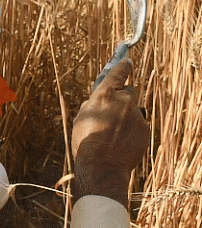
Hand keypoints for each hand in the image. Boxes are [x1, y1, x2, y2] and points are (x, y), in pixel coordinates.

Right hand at [71, 59, 150, 207]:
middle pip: (129, 91)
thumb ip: (93, 103)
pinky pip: (139, 124)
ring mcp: (137, 115)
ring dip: (127, 116)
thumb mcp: (81, 117)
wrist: (102, 166)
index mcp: (105, 95)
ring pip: (134, 110)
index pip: (119, 72)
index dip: (123, 65)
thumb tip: (100, 99)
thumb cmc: (86, 141)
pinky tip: (121, 142)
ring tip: (114, 133)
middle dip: (122, 97)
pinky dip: (132, 130)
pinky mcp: (145, 129)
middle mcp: (124, 101)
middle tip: (112, 111)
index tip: (127, 61)